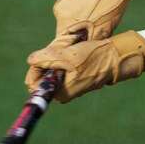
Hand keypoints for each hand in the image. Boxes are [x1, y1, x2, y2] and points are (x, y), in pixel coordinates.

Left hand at [25, 31, 144, 103]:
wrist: (114, 57)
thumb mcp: (66, 56)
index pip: (33, 83)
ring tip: (71, 50)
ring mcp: (68, 86)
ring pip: (51, 69)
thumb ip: (45, 59)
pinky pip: (61, 67)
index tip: (46, 55)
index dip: (35, 67)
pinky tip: (75, 51)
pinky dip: (64, 57)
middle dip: (48, 60)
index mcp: (59, 93)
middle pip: (42, 75)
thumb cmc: (92, 57)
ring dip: (57, 57)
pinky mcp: (74, 78)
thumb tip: (30, 60)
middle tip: (62, 51)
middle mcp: (62, 93)